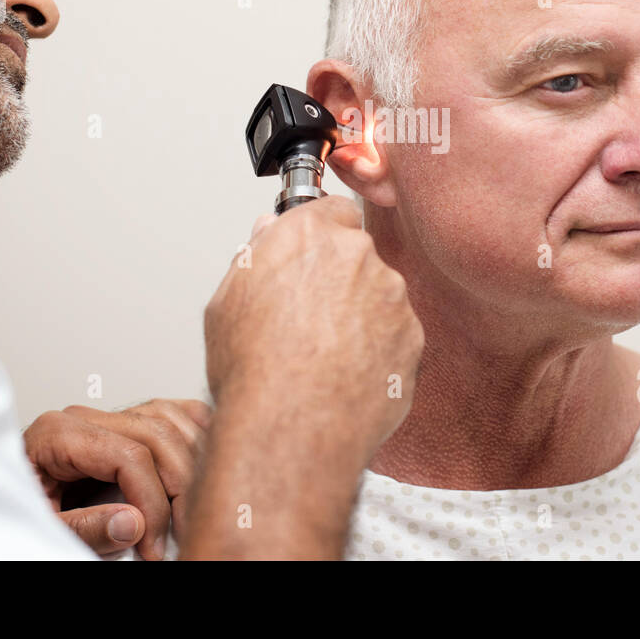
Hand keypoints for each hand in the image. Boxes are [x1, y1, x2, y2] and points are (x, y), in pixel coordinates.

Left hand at [23, 398, 210, 559]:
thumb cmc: (15, 516)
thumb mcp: (41, 529)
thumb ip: (84, 527)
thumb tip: (133, 522)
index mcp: (56, 433)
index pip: (130, 455)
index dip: (153, 504)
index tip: (155, 547)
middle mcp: (83, 417)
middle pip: (157, 435)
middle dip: (180, 487)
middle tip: (183, 534)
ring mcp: (104, 417)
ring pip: (170, 419)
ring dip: (192, 462)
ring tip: (191, 509)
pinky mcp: (119, 425)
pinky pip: (167, 415)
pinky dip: (192, 433)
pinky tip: (203, 461)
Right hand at [184, 195, 423, 557]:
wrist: (292, 427)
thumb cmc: (254, 368)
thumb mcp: (226, 300)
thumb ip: (255, 256)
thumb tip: (269, 235)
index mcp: (309, 233)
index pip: (331, 211)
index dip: (321, 236)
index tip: (311, 256)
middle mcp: (357, 254)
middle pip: (356, 254)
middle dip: (340, 278)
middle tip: (310, 317)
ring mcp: (392, 295)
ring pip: (380, 296)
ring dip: (362, 315)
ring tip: (325, 355)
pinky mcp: (413, 336)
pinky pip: (397, 335)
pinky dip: (379, 350)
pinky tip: (347, 374)